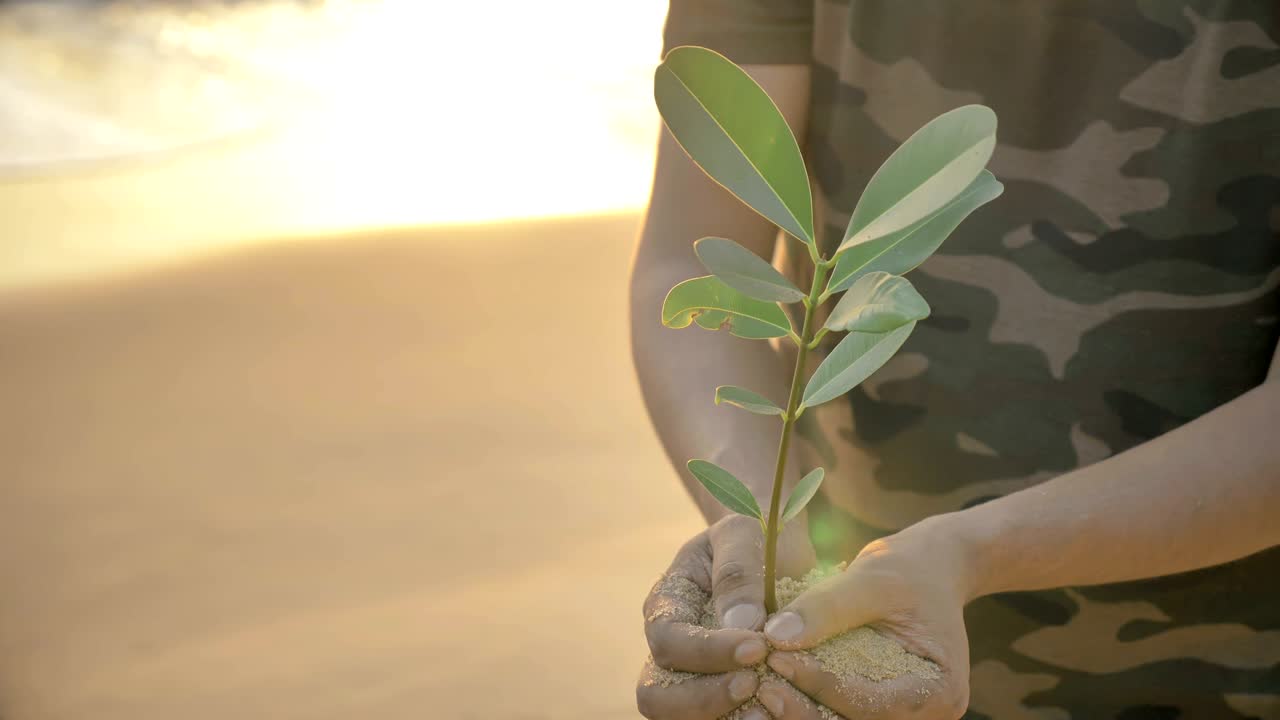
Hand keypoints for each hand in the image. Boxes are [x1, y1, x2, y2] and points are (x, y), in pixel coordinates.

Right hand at [637, 514, 815, 719]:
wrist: (778, 545)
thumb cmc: (757, 534)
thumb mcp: (746, 534)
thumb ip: (738, 573)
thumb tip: (741, 625)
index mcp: (668, 602)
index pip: (668, 638)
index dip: (706, 651)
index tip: (758, 646)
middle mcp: (671, 645)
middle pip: (656, 694)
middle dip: (701, 698)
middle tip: (753, 684)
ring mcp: (692, 674)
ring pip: (681, 717)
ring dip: (721, 718)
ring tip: (768, 711)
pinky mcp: (723, 691)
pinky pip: (721, 718)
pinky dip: (743, 719)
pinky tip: (778, 713)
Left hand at [756, 519, 970, 719]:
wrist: (927, 571)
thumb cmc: (908, 570)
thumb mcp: (872, 580)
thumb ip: (828, 608)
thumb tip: (776, 636)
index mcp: (940, 690)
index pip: (873, 703)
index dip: (822, 685)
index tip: (777, 659)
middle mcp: (923, 715)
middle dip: (805, 710)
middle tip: (761, 686)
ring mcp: (897, 715)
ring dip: (800, 712)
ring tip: (759, 690)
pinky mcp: (871, 707)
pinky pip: (835, 713)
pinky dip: (804, 702)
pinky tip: (770, 687)